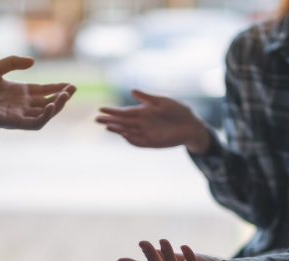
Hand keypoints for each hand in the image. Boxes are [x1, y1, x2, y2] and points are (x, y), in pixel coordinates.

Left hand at [0, 56, 75, 129]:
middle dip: (62, 97)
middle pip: (48, 102)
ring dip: (57, 106)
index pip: (44, 91)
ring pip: (45, 114)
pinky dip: (45, 116)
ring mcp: (19, 114)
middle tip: (72, 90)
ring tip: (64, 96)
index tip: (71, 85)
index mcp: (19, 92)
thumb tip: (33, 61)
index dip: (58, 88)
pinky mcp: (14, 122)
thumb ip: (13, 62)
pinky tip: (51, 106)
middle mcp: (22, 104)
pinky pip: (34, 123)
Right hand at [96, 90, 210, 153]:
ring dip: (117, 130)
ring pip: (127, 132)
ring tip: (107, 126)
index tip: (101, 108)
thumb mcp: (163, 101)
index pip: (124, 112)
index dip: (112, 111)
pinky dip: (130, 139)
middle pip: (122, 122)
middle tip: (96, 119)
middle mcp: (142, 123)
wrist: (192, 125)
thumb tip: (132, 90)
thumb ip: (147, 98)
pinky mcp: (152, 142)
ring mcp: (146, 133)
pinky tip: (123, 134)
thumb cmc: (178, 110)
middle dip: (109, 120)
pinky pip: (138, 142)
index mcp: (143, 111)